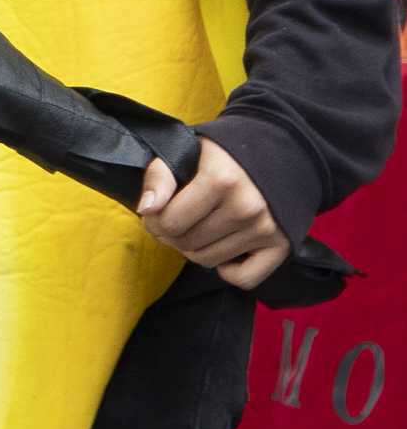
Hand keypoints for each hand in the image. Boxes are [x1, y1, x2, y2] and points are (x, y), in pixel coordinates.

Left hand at [138, 137, 291, 290]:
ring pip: (208, 260)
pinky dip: (229, 271)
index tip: (155, 211)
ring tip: (196, 228)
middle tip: (174, 219)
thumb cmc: (227, 152)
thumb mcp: (189, 150)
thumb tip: (147, 209)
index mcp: (221, 179)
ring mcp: (265, 229)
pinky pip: (245, 279)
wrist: (280, 151)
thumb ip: (160, 175)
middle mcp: (246, 207)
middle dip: (171, 235)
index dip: (154, 220)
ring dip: (194, 249)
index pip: (170, 222)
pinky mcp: (281, 245)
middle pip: (187, 244)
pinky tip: (223, 247)